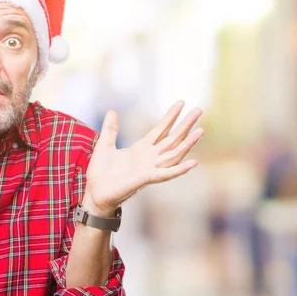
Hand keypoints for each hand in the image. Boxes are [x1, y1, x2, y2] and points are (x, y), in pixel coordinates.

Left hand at [84, 101, 203, 215]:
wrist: (95, 193)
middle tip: (199, 109)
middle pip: (172, 138)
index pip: (160, 129)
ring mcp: (149, 169)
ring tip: (201, 130)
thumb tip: (112, 111)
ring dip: (188, 143)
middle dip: (185, 125)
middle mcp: (149, 158)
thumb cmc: (101, 173)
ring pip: (174, 154)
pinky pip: (165, 174)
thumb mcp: (104, 145)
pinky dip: (179, 169)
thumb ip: (111, 129)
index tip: (181, 102)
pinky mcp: (145, 179)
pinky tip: (193, 162)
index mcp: (141, 149)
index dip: (171, 116)